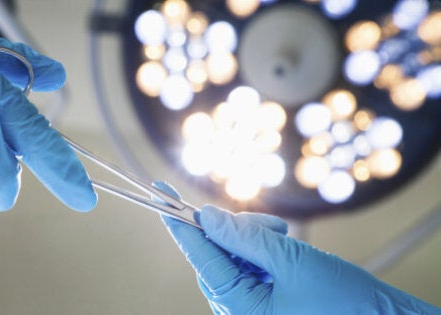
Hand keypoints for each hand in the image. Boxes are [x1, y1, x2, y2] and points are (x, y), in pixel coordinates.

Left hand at [154, 182, 438, 314]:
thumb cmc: (341, 300)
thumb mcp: (291, 261)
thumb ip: (245, 238)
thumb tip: (207, 216)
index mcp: (238, 306)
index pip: (200, 256)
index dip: (179, 223)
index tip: (159, 195)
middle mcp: (236, 307)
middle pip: (215, 251)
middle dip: (237, 230)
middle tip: (272, 227)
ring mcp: (247, 302)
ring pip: (231, 252)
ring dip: (254, 237)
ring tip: (286, 238)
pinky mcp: (260, 296)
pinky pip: (246, 261)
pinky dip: (261, 246)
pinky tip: (284, 244)